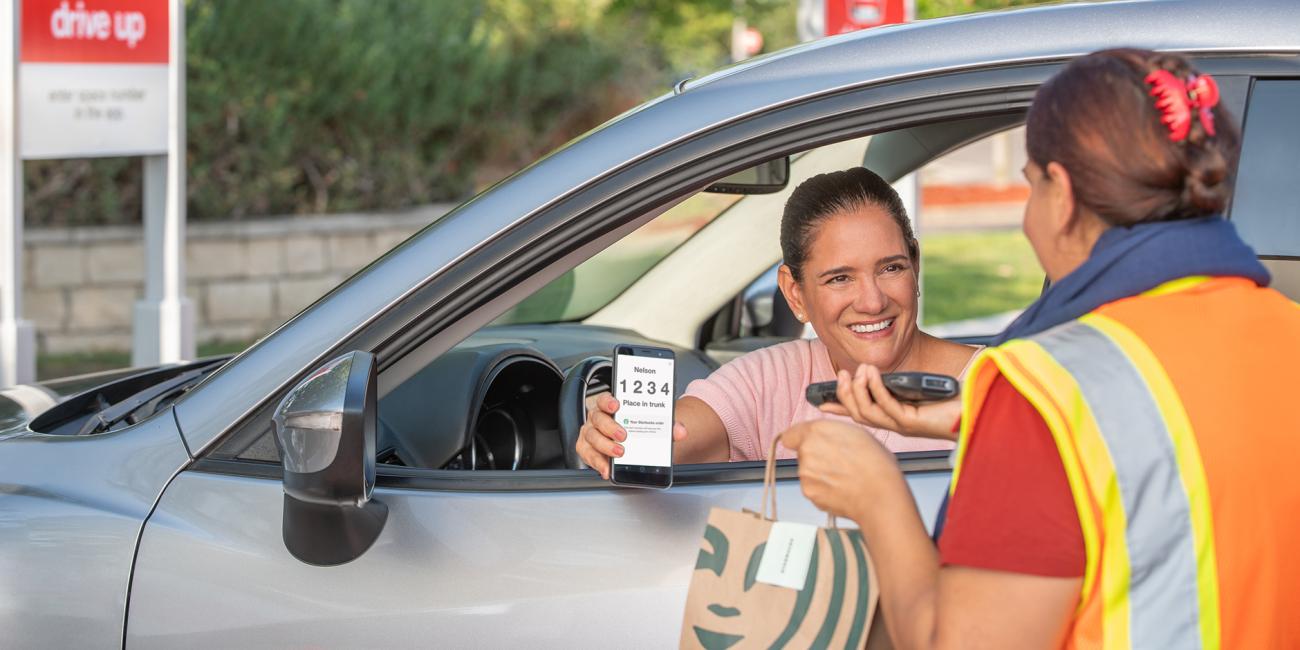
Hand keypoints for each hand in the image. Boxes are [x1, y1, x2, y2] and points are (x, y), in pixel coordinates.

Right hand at [575, 392, 687, 479]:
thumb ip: (666, 426)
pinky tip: (607, 469)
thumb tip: (680, 431)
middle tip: (623, 436)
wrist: (628, 441)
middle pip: (598, 419)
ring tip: (619, 453)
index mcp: (609, 407)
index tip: (617, 405)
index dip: (608, 401)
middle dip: (610, 428)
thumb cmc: (634, 428)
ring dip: (605, 446)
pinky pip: (588, 455)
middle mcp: (597, 418)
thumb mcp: (650, 424)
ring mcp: (590, 433)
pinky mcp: (587, 449)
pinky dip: (597, 463)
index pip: (604, 399)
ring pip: (591, 437)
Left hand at [781, 419, 906, 523]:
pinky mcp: (809, 492)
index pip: (791, 434)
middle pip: (801, 452)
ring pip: (806, 471)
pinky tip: (840, 489)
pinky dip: (823, 489)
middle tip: (837, 463)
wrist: (881, 496)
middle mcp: (807, 449)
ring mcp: (805, 473)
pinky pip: (812, 488)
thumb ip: (831, 432)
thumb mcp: (857, 433)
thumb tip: (821, 436)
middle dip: (814, 456)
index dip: (800, 439)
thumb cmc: (876, 464)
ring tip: (843, 477)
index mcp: (818, 430)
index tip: (810, 445)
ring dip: (819, 474)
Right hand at [818, 364, 961, 440]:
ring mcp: (902, 425)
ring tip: (857, 370)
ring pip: (868, 412)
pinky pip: (886, 405)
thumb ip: (901, 383)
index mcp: (894, 417)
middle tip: (840, 375)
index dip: (839, 408)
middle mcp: (895, 424)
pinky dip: (875, 388)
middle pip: (858, 415)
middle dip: (845, 395)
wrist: (978, 411)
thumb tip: (881, 368)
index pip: (860, 413)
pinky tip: (871, 372)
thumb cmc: (953, 401)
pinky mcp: (912, 422)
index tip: (820, 400)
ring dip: (858, 390)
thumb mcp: (920, 388)